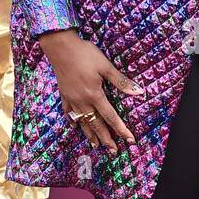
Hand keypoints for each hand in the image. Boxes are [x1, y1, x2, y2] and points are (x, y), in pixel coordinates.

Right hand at [36, 29, 143, 154]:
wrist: (59, 46)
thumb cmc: (84, 53)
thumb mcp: (106, 66)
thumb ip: (121, 82)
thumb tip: (138, 92)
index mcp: (95, 95)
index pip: (111, 117)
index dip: (121, 130)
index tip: (129, 140)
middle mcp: (82, 101)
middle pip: (96, 125)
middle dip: (106, 139)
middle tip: (113, 152)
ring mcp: (71, 99)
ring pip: (82, 122)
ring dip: (89, 135)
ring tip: (95, 146)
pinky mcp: (63, 94)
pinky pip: (68, 112)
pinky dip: (72, 120)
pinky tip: (74, 126)